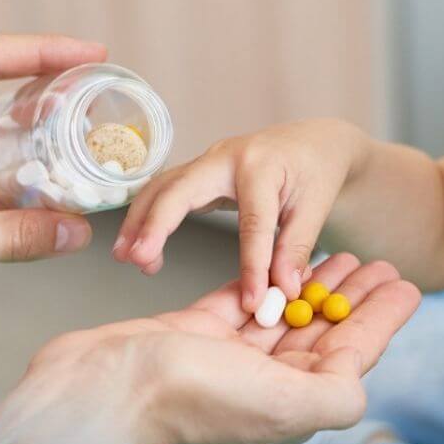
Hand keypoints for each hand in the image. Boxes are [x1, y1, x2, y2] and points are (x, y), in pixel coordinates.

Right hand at [17, 252, 419, 443]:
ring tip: (344, 254)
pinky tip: (285, 260)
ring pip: (286, 315)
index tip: (407, 283)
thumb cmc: (190, 398)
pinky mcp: (197, 333)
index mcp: (296, 400)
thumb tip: (359, 380)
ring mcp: (231, 358)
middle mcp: (267, 383)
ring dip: (316, 285)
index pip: (353, 352)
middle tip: (380, 261)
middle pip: (324, 333)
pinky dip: (266, 280)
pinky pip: (242, 302)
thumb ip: (336, 394)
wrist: (100, 392)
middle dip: (354, 298)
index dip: (382, 319)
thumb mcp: (284, 404)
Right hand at [112, 118, 368, 311]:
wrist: (312, 142)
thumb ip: (297, 249)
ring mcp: (208, 161)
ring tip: (127, 258)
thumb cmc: (316, 172)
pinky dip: (147, 216)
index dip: (251, 266)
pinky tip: (139, 246)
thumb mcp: (315, 208)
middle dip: (155, 224)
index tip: (250, 302)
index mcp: (262, 167)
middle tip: (137, 259)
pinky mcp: (199, 172)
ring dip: (139, 220)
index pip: (253, 224)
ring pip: (162, 186)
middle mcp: (226, 157)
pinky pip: (165, 191)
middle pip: (180, 189)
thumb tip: (283, 291)